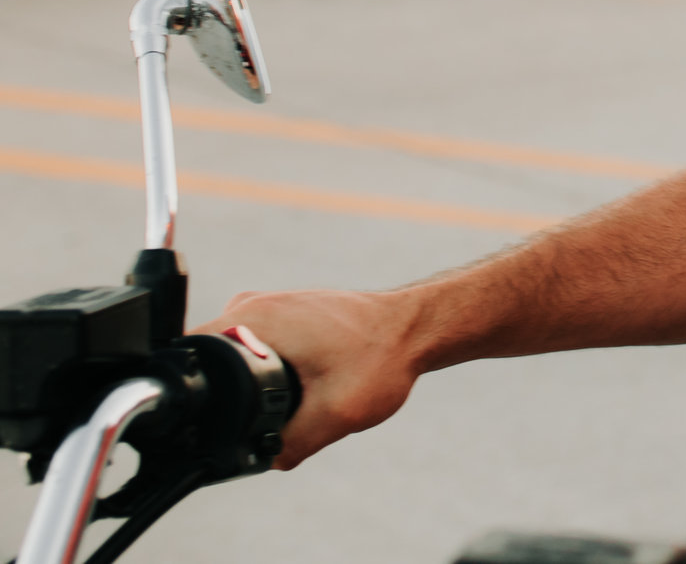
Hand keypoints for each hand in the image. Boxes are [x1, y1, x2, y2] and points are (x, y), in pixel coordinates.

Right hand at [196, 289, 424, 468]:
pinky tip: (303, 380)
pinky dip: (268, 369)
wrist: (416, 328)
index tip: (218, 418)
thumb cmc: (382, 358)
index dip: (195, 395)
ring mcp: (267, 305)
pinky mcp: (282, 312)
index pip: (189, 358)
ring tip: (301, 388)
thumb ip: (292, 444)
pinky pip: (253, 346)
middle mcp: (252, 305)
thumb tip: (261, 461)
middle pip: (209, 361)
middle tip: (284, 401)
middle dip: (231, 394)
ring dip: (253, 382)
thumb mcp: (337, 413)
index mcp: (252, 320)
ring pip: (233, 355)